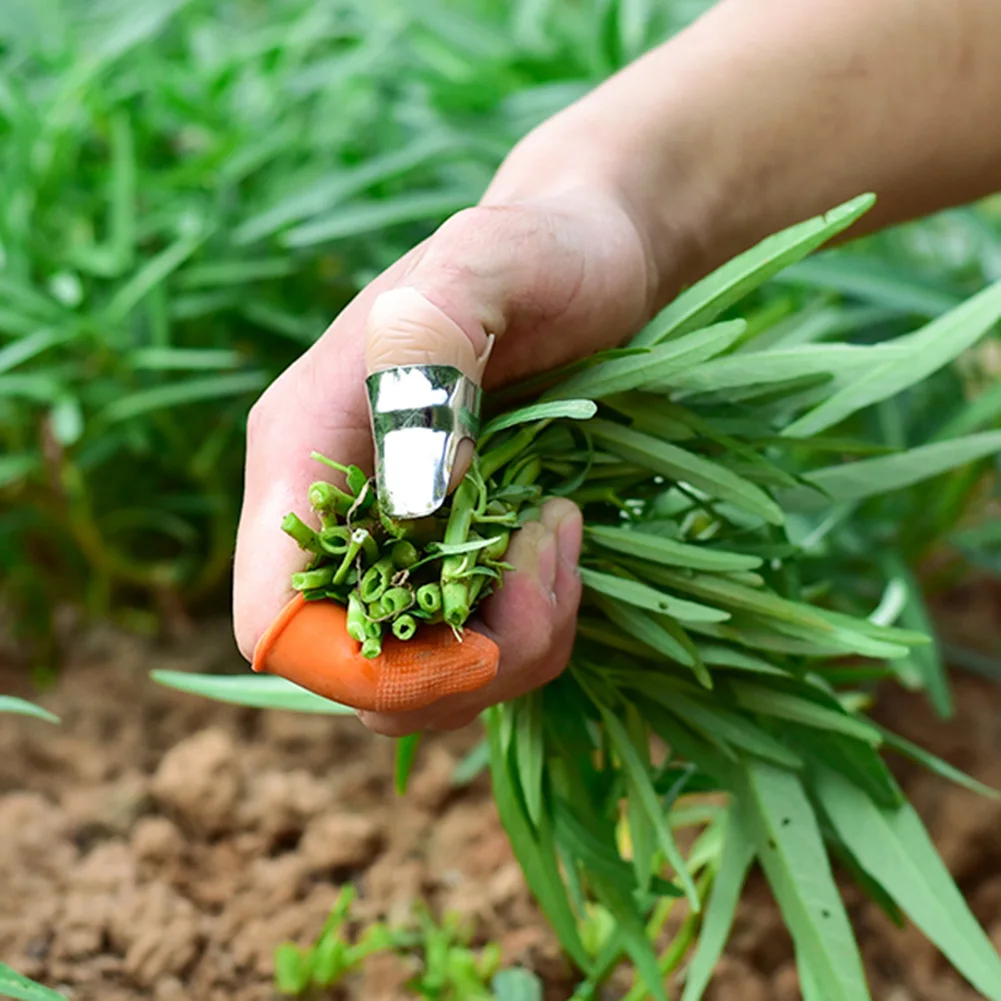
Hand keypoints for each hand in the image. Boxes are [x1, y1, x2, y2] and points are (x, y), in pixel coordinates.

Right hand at [233, 186, 656, 734]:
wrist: (584, 254)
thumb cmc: (538, 250)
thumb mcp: (488, 261)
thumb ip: (429, 351)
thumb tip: (405, 501)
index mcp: (302, 449)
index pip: (273, 618)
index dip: (358, 671)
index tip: (482, 643)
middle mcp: (329, 512)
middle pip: (354, 675)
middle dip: (465, 665)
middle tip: (553, 559)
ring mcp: (388, 543)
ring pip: (419, 680)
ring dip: (511, 648)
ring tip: (563, 538)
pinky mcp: (445, 558)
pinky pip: (469, 653)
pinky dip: (527, 634)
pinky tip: (562, 547)